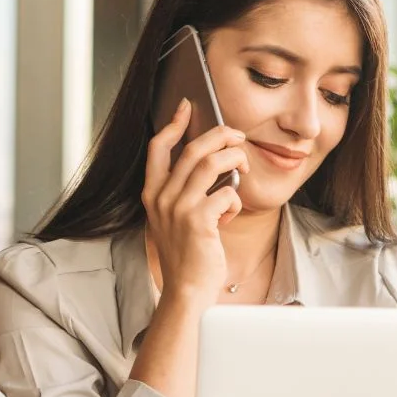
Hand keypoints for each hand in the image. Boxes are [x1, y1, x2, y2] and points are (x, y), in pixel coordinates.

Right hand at [142, 99, 249, 301]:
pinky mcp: (198, 221)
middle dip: (220, 135)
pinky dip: (236, 199)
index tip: (187, 106)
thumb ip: (185, 190)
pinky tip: (232, 212)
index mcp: (152, 193)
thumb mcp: (176, 217)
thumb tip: (212, 159)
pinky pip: (227, 193)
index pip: (158, 147)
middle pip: (193, 149)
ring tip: (243, 166)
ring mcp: (178, 208)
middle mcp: (161, 197)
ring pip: (212, 164)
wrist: (186, 289)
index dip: (174, 123)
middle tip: (238, 135)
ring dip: (235, 160)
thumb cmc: (188, 253)